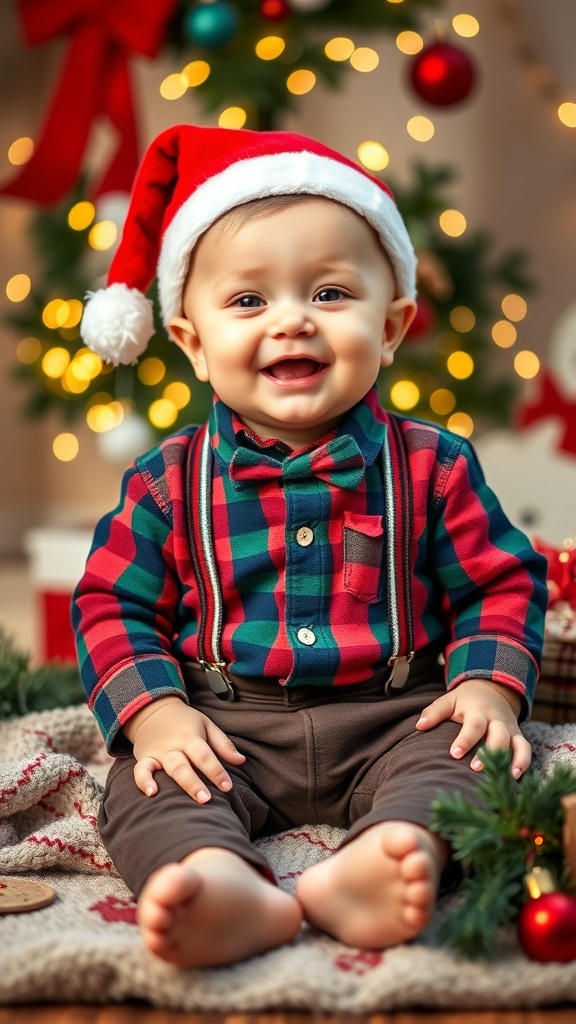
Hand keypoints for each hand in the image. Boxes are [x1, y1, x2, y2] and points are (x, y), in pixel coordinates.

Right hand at [123, 696, 245, 801]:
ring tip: (181, 804)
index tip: (227, 787)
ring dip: (175, 784)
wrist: (153, 709)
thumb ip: (223, 744)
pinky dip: (144, 781)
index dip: (216, 772)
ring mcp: (158, 752)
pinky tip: (151, 793)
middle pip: (184, 766)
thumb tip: (241, 761)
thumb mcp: (206, 725)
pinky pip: (141, 770)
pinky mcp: (144, 758)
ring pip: (167, 769)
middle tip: (206, 799)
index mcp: (191, 737)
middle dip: (195, 783)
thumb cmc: (184, 721)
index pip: (205, 756)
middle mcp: (174, 746)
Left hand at [415, 679, 530, 778]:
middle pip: (499, 735)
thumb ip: (435, 712)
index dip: (466, 740)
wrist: (492, 689)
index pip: (474, 725)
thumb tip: (419, 725)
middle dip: (490, 752)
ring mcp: (510, 729)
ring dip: (514, 759)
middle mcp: (497, 720)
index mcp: (478, 711)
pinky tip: (517, 778)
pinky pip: (525, 749)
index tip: (455, 754)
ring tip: (509, 776)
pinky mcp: (518, 736)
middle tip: (477, 769)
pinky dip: (524, 762)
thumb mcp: (449, 700)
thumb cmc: (466, 700)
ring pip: (517, 743)